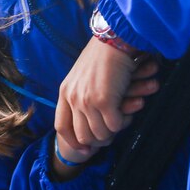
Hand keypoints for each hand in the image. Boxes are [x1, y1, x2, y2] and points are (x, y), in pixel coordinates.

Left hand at [55, 37, 159, 154]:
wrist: (114, 40)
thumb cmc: (103, 56)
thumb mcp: (83, 76)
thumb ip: (81, 95)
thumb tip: (89, 121)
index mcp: (65, 91)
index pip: (62, 126)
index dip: (73, 142)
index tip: (85, 150)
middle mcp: (73, 98)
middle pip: (83, 135)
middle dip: (98, 140)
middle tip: (111, 135)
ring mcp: (88, 101)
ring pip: (100, 134)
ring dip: (113, 131)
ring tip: (121, 119)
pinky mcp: (105, 101)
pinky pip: (115, 126)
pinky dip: (123, 122)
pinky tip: (128, 111)